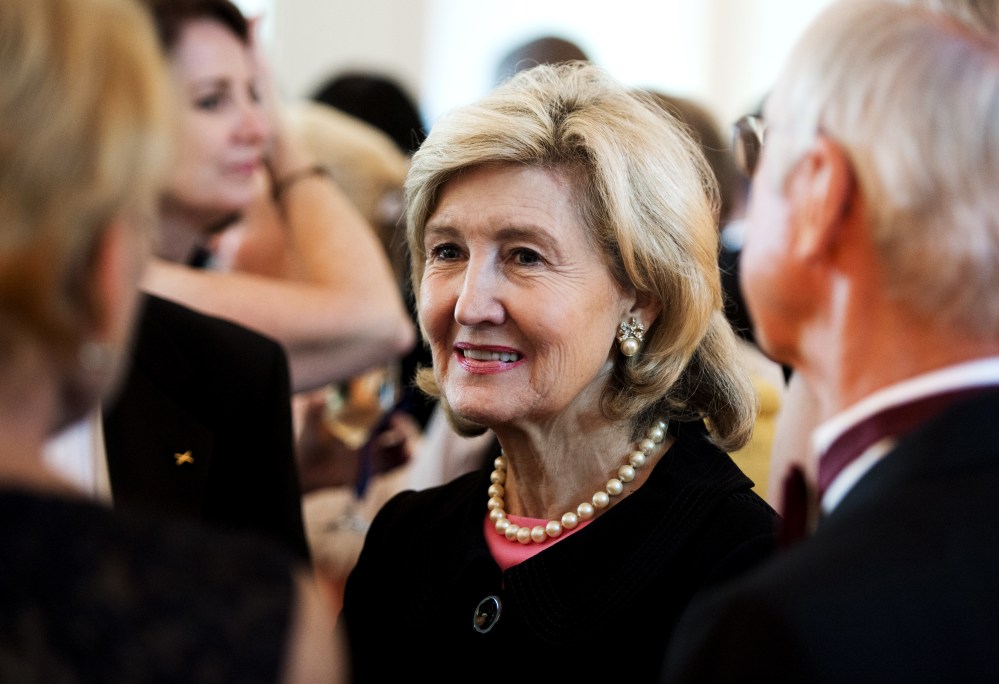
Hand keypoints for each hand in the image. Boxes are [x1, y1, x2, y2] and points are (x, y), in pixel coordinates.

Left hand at [296, 392, 415, 494]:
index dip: (392, 405)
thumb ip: (314, 410)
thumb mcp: (313, 424)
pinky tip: (407, 454)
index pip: (382, 411)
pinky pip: (395, 465)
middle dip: (401, 423)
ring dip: (406, 441)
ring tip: (402, 441)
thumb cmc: (309, 444)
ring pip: (399, 446)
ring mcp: (373, 454)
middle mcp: (370, 437)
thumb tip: (319, 398)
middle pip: (395, 428)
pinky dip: (405, 459)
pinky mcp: (374, 471)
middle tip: (395, 422)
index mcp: (360, 423)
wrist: (306, 471)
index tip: (397, 399)